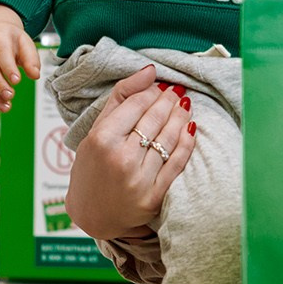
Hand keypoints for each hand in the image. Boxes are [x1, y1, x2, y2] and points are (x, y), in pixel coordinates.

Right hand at [60, 66, 195, 242]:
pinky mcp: (154, 196)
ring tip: (184, 105)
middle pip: (155, 119)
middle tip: (176, 91)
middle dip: (169, 101)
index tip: (160, 87)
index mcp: (101, 139)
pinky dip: (187, 142)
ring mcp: (139, 179)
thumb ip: (121, 97)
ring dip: (181, 117)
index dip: (152, 92)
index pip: (137, 104)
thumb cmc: (92, 168)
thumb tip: (150, 70)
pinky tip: (190, 127)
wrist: (93, 213)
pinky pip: (177, 163)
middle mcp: (120, 159)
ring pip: (169, 138)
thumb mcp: (96, 130)